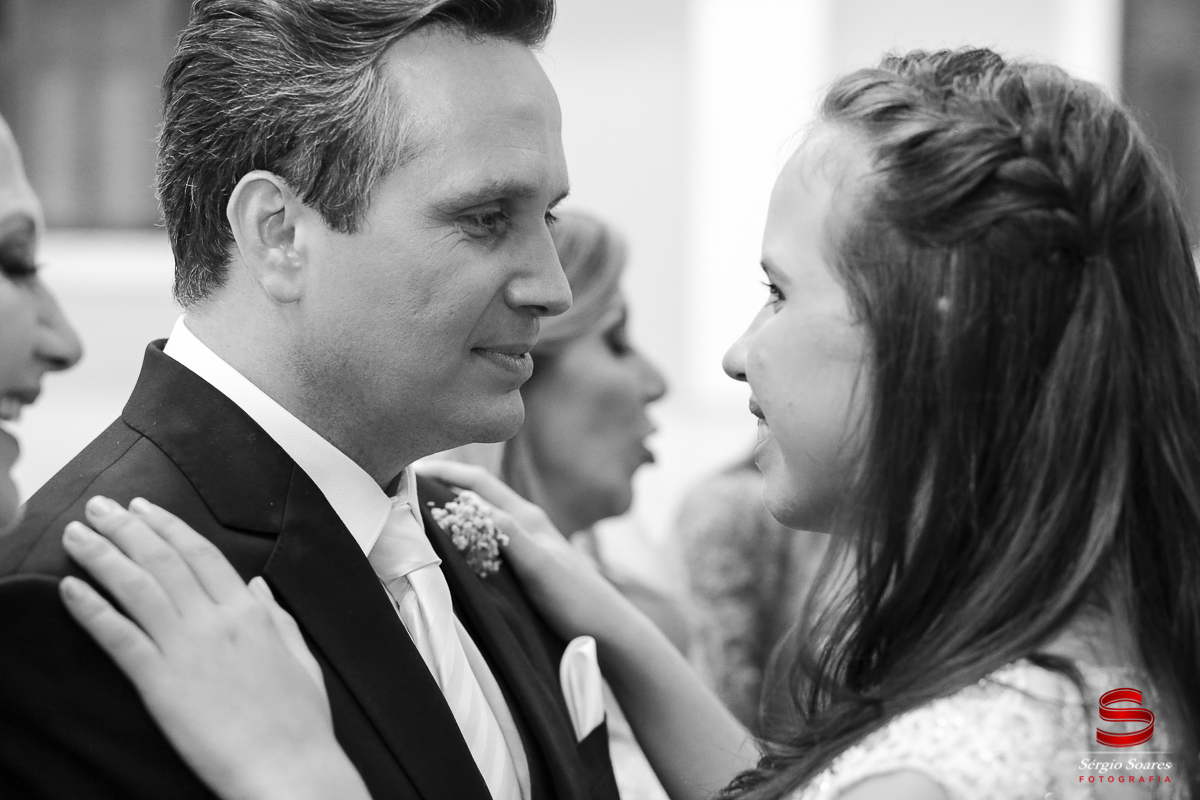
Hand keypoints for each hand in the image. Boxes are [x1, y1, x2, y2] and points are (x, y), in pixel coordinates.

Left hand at [59, 496, 369, 799]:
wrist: (289, 767)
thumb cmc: (300, 721)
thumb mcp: (299, 658)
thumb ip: (276, 617)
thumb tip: (258, 587)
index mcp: (251, 614)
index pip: (202, 554)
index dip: (168, 527)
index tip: (143, 509)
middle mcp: (217, 621)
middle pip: (164, 560)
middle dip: (127, 528)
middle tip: (100, 506)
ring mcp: (188, 649)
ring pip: (138, 587)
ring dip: (103, 555)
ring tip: (76, 534)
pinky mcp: (161, 683)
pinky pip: (120, 637)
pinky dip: (92, 609)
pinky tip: (71, 589)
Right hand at [416, 461, 635, 644]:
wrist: (610, 629)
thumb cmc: (578, 600)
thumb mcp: (541, 567)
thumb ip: (511, 534)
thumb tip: (473, 506)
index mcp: (527, 517)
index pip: (479, 484)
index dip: (446, 472)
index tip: (410, 466)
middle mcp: (527, 523)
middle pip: (480, 493)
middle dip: (446, 482)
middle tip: (407, 482)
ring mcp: (530, 541)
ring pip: (485, 513)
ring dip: (456, 505)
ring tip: (422, 507)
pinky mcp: (530, 561)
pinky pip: (491, 535)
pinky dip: (469, 530)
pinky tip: (457, 542)